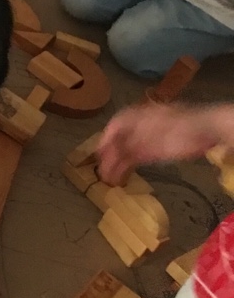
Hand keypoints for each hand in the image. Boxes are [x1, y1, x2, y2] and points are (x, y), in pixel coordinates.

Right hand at [97, 103, 221, 183]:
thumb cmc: (173, 128)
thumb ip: (126, 142)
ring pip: (127, 152)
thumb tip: (107, 149)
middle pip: (118, 142)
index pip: (111, 129)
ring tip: (111, 180)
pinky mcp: (157, 150)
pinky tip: (124, 175)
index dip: (103, 143)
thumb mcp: (147, 134)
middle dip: (109, 158)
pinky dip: (129, 166)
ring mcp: (148, 139)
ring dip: (118, 165)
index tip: (96, 157)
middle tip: (101, 174)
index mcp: (132, 117)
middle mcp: (137, 127)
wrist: (202, 130)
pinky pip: (138, 158)